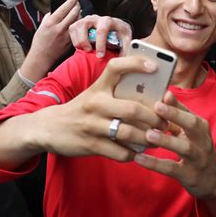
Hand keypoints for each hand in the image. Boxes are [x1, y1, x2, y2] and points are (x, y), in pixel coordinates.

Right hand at [20, 0, 80, 82]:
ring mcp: (66, 35)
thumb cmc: (40, 42)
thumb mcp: (41, 27)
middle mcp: (59, 29)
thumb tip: (57, 9)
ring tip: (77, 11)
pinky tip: (78, 22)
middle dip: (77, 6)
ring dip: (79, 15)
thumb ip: (49, 17)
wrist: (42, 58)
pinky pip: (77, 29)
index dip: (71, 1)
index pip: (64, 8)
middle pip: (74, 13)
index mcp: (50, 23)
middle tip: (78, 3)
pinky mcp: (71, 41)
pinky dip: (78, 24)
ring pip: (77, 21)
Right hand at [33, 56, 165, 160]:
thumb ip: (119, 91)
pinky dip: (133, 153)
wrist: (49, 127)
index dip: (136, 64)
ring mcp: (92, 125)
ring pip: (128, 133)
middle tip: (166, 122)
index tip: (154, 67)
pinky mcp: (90, 144)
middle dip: (155, 117)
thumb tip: (155, 96)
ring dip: (148, 137)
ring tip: (158, 137)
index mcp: (99, 86)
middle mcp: (95, 103)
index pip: (116, 67)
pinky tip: (139, 151)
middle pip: (133, 109)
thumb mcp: (97, 93)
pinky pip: (119, 152)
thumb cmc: (84, 107)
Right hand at [69, 15, 132, 56]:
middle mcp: (96, 18)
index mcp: (108, 21)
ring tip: (85, 49)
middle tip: (89, 51)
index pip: (101, 31)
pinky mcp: (79, 23)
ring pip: (76, 27)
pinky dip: (74, 39)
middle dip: (84, 40)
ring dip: (78, 40)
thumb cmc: (120, 32)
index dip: (100, 44)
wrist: (116, 25)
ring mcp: (86, 19)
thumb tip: (122, 60)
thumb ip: (126, 48)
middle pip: (84, 25)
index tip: (100, 56)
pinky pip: (72, 30)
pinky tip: (81, 46)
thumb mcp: (126, 38)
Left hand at [134, 91, 215, 201]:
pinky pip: (172, 168)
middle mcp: (203, 140)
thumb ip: (179, 115)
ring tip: (148, 134)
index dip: (176, 104)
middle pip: (192, 124)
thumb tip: (164, 94)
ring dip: (167, 140)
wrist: (212, 179)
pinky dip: (155, 163)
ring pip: (184, 147)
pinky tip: (139, 158)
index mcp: (202, 127)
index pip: (189, 111)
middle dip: (175, 115)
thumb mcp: (191, 132)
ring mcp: (198, 158)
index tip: (163, 94)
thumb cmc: (196, 149)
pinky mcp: (189, 175)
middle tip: (157, 106)